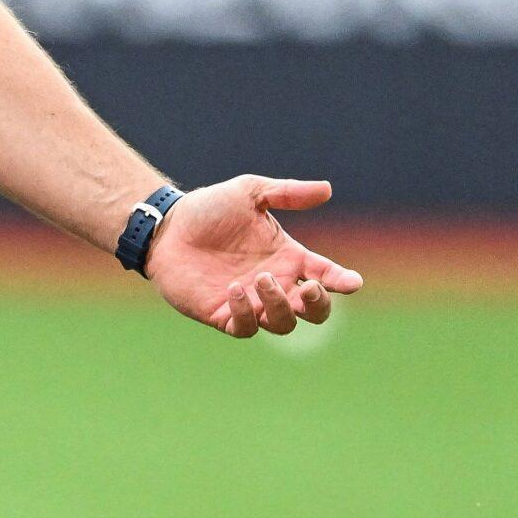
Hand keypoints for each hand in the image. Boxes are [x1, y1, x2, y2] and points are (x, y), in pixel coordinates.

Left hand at [146, 176, 362, 338]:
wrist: (166, 226)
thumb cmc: (209, 208)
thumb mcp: (250, 192)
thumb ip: (287, 193)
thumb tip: (327, 189)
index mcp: (288, 257)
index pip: (326, 275)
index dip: (342, 281)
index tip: (351, 282)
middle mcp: (274, 283)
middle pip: (313, 311)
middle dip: (319, 305)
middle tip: (310, 287)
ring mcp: (250, 302)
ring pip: (283, 324)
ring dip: (280, 306)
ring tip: (262, 278)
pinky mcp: (223, 314)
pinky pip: (246, 328)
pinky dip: (246, 314)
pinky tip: (234, 289)